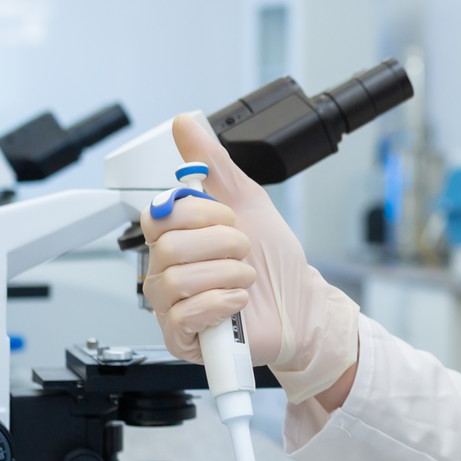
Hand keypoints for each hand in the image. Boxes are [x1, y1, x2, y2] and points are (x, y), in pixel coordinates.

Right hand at [139, 113, 359, 402]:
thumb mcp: (248, 200)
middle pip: (169, 247)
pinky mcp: (182, 337)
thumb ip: (213, 162)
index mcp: (175, 237)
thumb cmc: (274, 260)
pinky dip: (221, 303)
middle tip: (243, 252)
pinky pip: (184, 315)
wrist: (302, 306)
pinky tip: (238, 303)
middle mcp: (166, 269)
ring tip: (245, 279)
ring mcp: (171, 306)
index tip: (230, 219)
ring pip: (176, 280)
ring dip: (227, 275)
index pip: (159, 215)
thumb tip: (186, 123)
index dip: (201, 215)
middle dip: (222, 245)